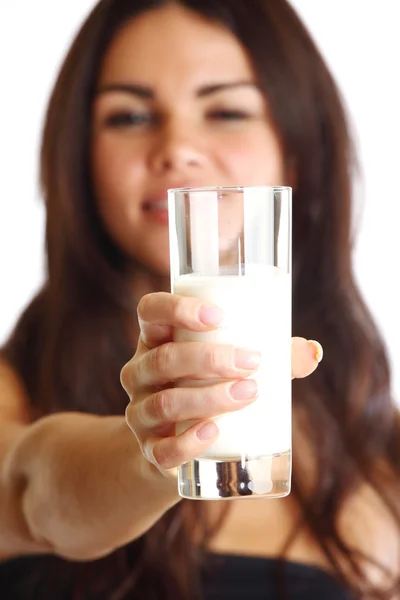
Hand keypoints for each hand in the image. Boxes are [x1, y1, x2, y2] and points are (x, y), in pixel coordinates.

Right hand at [121, 292, 322, 474]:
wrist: (173, 448)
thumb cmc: (206, 390)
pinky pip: (161, 449)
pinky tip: (213, 432)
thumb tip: (314, 351)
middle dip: (209, 359)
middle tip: (253, 361)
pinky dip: (187, 442)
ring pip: (165, 402)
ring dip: (209, 398)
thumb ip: (270, 357)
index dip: (176, 308)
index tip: (219, 316)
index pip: (150, 311)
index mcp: (156, 340)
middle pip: (163, 359)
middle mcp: (139, 373)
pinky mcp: (149, 451)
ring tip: (249, 393)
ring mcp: (140, 413)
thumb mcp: (227, 367)